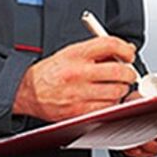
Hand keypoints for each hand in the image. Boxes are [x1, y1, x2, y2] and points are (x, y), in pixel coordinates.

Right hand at [13, 37, 138, 121]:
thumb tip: (125, 50)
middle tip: (128, 74)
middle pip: (118, 71)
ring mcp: (78, 93)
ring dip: (121, 89)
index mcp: (76, 54)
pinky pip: (107, 107)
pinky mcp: (78, 111)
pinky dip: (112, 103)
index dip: (126, 49)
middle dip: (129, 73)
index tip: (129, 54)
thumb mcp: (71, 52)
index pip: (110, 44)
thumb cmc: (51, 72)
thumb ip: (98, 50)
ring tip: (115, 86)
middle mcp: (77, 73)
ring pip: (116, 92)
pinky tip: (106, 98)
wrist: (27, 91)